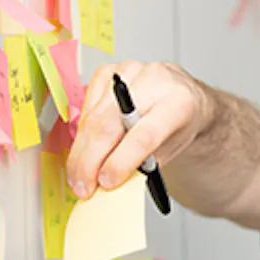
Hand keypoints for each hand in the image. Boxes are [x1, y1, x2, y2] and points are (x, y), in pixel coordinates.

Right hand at [66, 60, 211, 199]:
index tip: (106, 182)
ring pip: (93, 118)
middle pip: (109, 126)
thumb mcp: (172, 148)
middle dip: (90, 162)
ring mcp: (128, 72)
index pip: (143, 135)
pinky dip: (81, 134)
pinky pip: (86, 107)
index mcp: (177, 102)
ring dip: (80, 152)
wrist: (181, 95)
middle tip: (84, 187)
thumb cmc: (178, 123)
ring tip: (78, 177)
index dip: (121, 161)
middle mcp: (153, 81)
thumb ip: (145, 164)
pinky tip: (82, 151)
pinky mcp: (108, 72)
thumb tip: (108, 181)